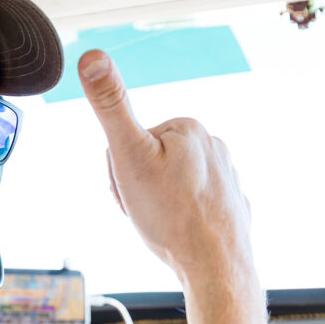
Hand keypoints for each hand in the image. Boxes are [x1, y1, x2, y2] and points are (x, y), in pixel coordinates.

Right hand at [78, 50, 253, 281]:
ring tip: (166, 225)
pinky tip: (183, 233)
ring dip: (158, 205)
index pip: (130, 141)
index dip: (121, 171)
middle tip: (148, 211)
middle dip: (139, 187)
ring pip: (171, 185)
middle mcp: (212, 145)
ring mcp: (226, 176)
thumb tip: (92, 57)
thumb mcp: (128, 155)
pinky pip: (194, 205)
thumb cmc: (170, 214)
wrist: (214, 266)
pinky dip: (182, 218)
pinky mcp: (232, 203)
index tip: (134, 190)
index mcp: (186, 127)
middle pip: (151, 162)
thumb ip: (110, 105)